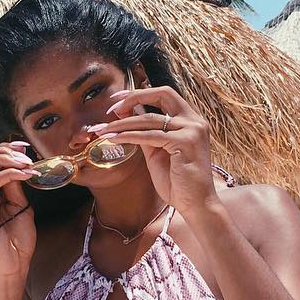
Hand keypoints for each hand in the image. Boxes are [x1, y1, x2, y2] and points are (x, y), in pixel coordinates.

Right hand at [0, 142, 36, 281]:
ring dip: (4, 159)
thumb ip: (15, 187)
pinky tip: (25, 175)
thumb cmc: (16, 243)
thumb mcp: (20, 207)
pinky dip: (9, 174)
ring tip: (25, 164)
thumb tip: (19, 165)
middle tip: (26, 155)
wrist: (12, 269)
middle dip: (3, 150)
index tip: (25, 147)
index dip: (4, 148)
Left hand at [87, 86, 218, 217]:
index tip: (118, 99)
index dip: (140, 94)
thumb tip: (126, 117)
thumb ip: (146, 133)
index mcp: (191, 120)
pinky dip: (129, 136)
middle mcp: (195, 121)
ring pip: (150, 118)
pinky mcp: (185, 142)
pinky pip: (150, 136)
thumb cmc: (178, 182)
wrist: (196, 205)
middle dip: (134, 97)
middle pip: (162, 94)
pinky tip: (115, 139)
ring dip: (122, 123)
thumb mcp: (158, 153)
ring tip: (104, 130)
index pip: (165, 95)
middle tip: (112, 108)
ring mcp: (192, 130)